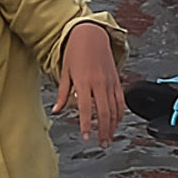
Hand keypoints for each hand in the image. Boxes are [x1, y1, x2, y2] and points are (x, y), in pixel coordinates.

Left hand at [53, 23, 125, 142]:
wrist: (91, 34)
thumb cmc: (75, 51)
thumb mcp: (65, 72)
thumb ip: (62, 94)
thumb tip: (56, 110)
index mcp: (84, 81)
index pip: (86, 109)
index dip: (86, 125)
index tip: (85, 137)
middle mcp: (99, 83)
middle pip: (104, 112)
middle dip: (103, 130)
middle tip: (101, 143)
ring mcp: (110, 82)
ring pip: (115, 109)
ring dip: (113, 125)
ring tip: (109, 137)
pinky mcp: (117, 80)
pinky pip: (121, 100)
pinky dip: (120, 113)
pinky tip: (117, 122)